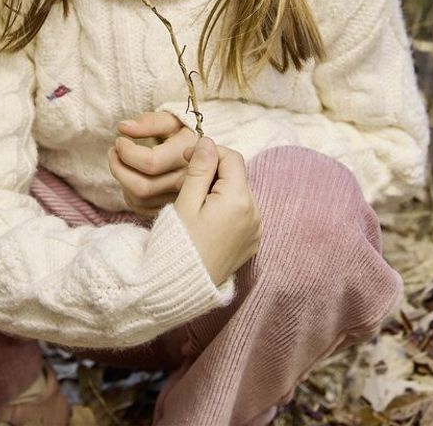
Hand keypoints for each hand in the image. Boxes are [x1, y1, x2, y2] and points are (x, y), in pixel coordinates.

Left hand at [108, 111, 195, 217]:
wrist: (201, 154)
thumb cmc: (183, 134)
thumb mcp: (172, 121)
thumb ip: (150, 122)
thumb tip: (124, 127)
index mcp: (190, 157)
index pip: (151, 163)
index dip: (128, 152)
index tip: (120, 140)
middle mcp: (188, 183)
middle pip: (142, 187)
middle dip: (119, 168)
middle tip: (114, 151)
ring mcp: (180, 199)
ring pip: (140, 199)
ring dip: (123, 180)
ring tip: (121, 161)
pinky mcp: (170, 208)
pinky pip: (142, 208)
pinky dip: (130, 193)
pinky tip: (132, 176)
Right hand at [174, 137, 261, 285]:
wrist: (179, 289)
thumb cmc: (177, 245)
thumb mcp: (185, 203)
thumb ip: (199, 169)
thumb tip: (208, 142)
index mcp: (239, 200)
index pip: (232, 158)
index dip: (210, 152)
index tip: (187, 157)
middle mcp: (255, 214)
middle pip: (237, 176)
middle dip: (214, 172)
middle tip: (186, 183)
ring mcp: (255, 230)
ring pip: (239, 194)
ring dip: (220, 190)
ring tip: (193, 203)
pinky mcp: (252, 242)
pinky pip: (242, 214)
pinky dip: (226, 209)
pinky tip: (205, 220)